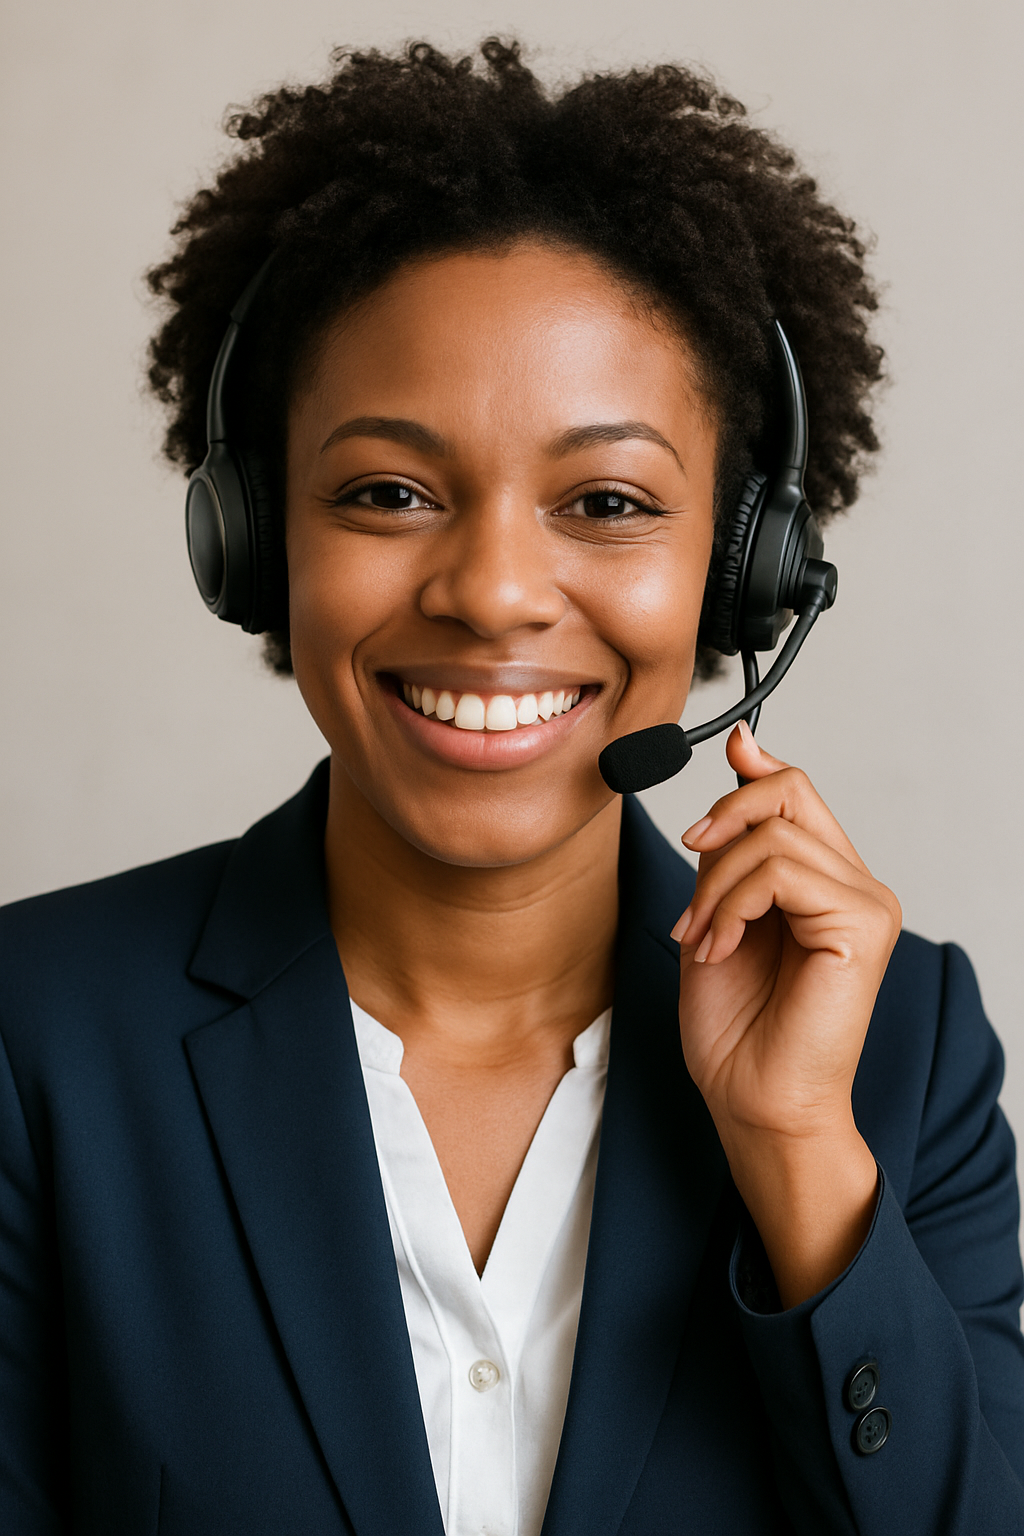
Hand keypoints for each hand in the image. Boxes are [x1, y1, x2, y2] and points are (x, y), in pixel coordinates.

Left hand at [671, 721, 901, 1305]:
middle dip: (722, 820)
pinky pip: (781, 873)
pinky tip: (720, 947)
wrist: (754, 1102)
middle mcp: (856, 885)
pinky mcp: (863, 926)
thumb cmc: (737, 1027)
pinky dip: (732, 905)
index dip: (756, 766)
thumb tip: (741, 757)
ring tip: (702, 937)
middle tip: (691, 865)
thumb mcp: (718, 914)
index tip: (727, 752)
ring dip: (715, 886)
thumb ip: (731, 848)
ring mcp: (866, 904)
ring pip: (774, 837)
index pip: (797, 792)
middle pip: (790, 792)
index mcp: (825, 881)